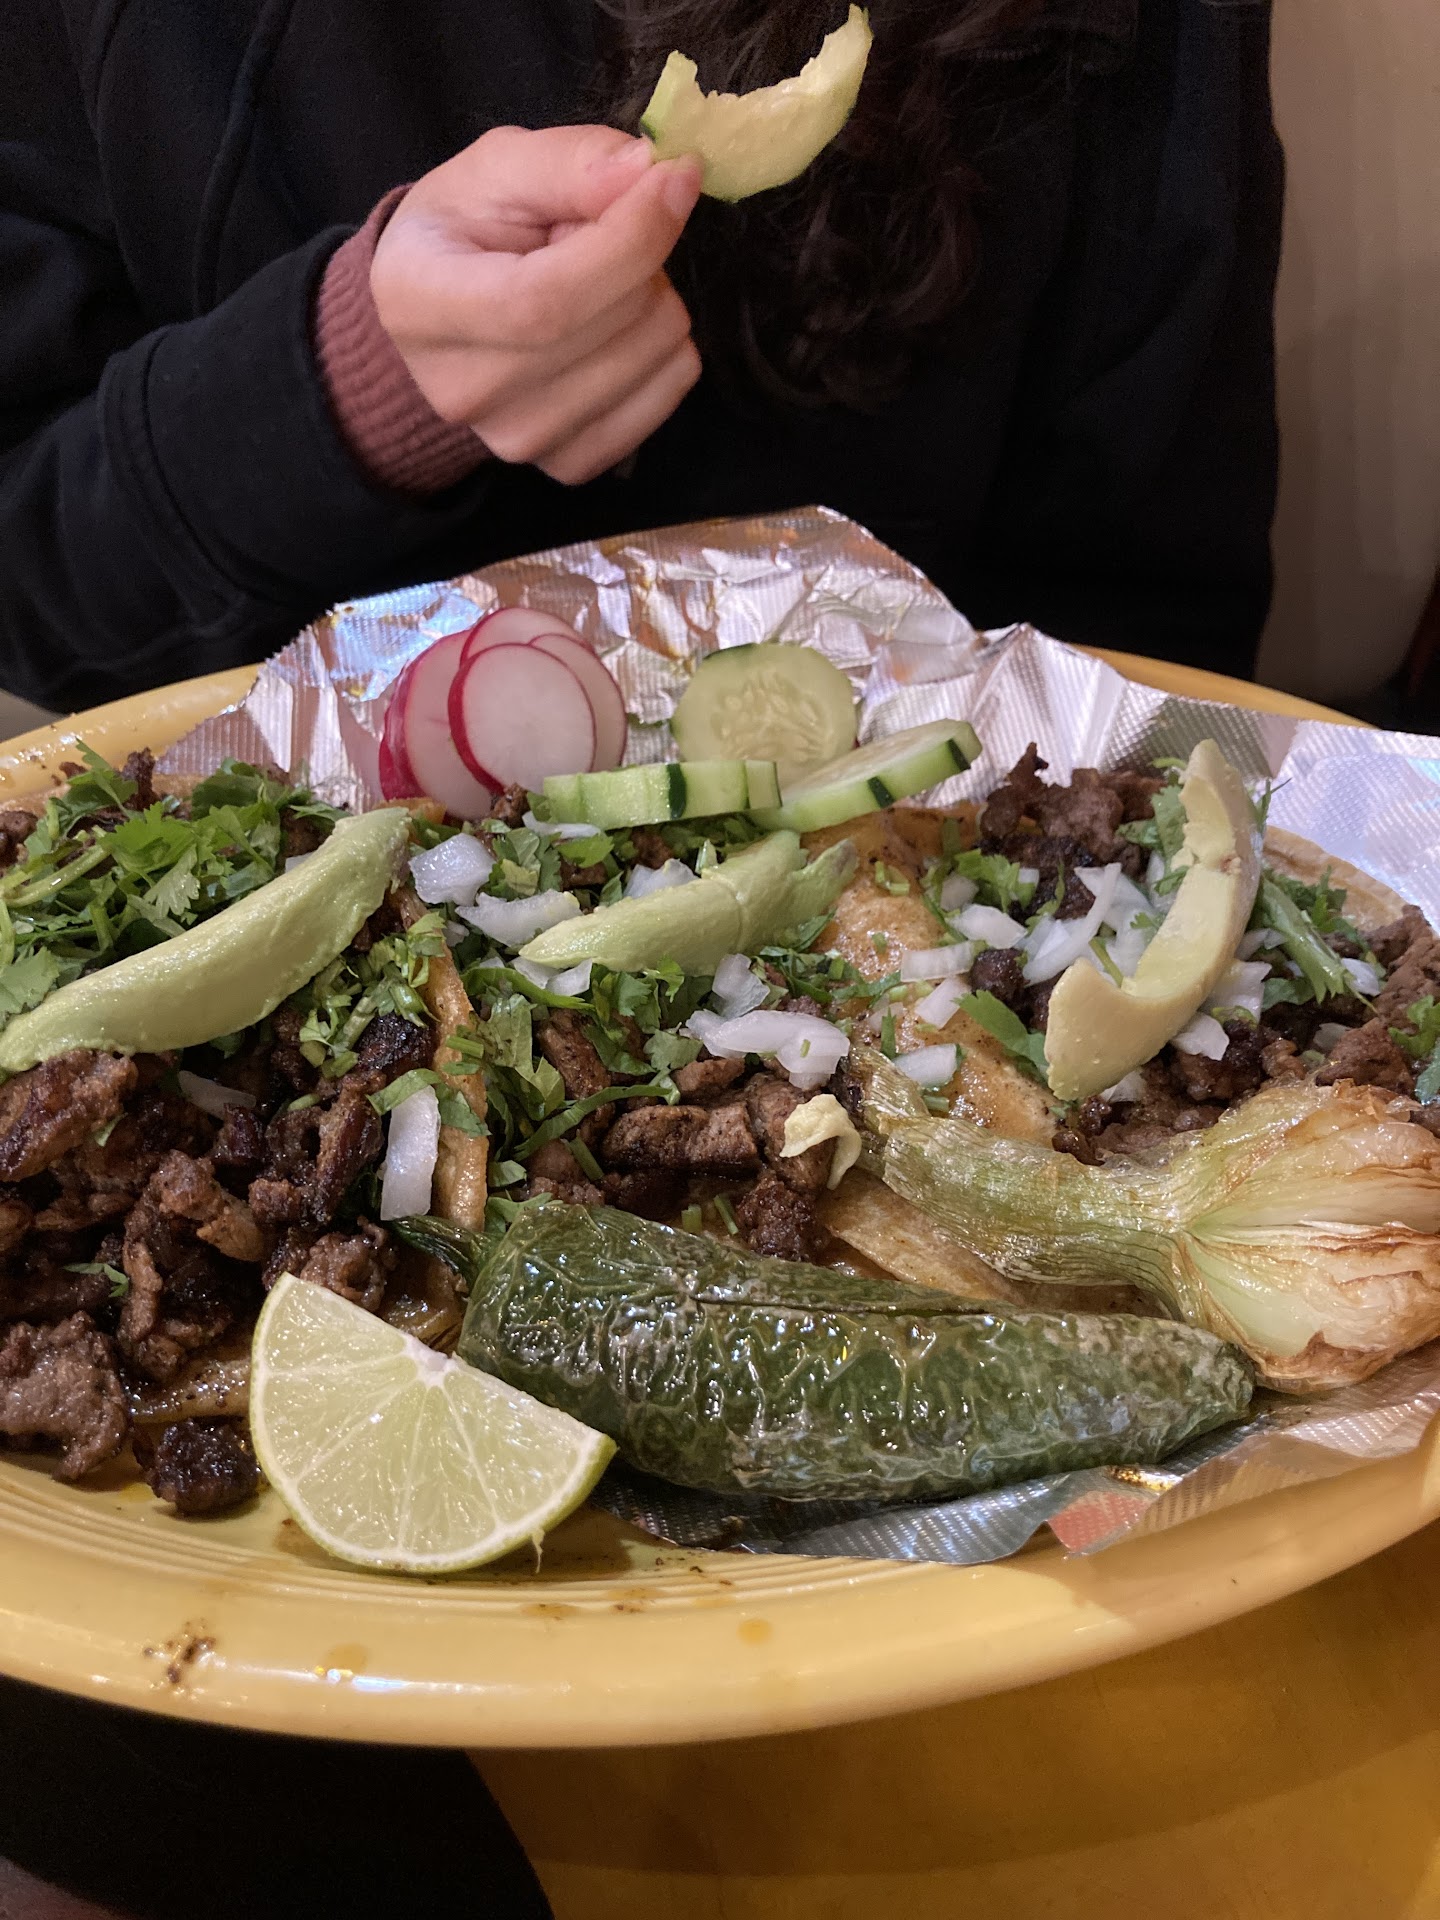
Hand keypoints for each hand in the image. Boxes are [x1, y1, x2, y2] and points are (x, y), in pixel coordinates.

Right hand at [371, 125, 702, 485]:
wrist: (439, 317)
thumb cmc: (461, 232)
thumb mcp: (493, 170)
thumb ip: (567, 162)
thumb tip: (646, 170)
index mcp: (425, 307)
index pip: (549, 299)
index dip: (631, 239)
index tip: (674, 180)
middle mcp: (468, 392)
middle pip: (611, 326)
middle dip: (644, 254)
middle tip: (605, 231)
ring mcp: (520, 439)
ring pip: (655, 355)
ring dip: (654, 298)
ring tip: (600, 282)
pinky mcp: (569, 463)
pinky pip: (668, 396)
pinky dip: (665, 347)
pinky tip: (617, 326)